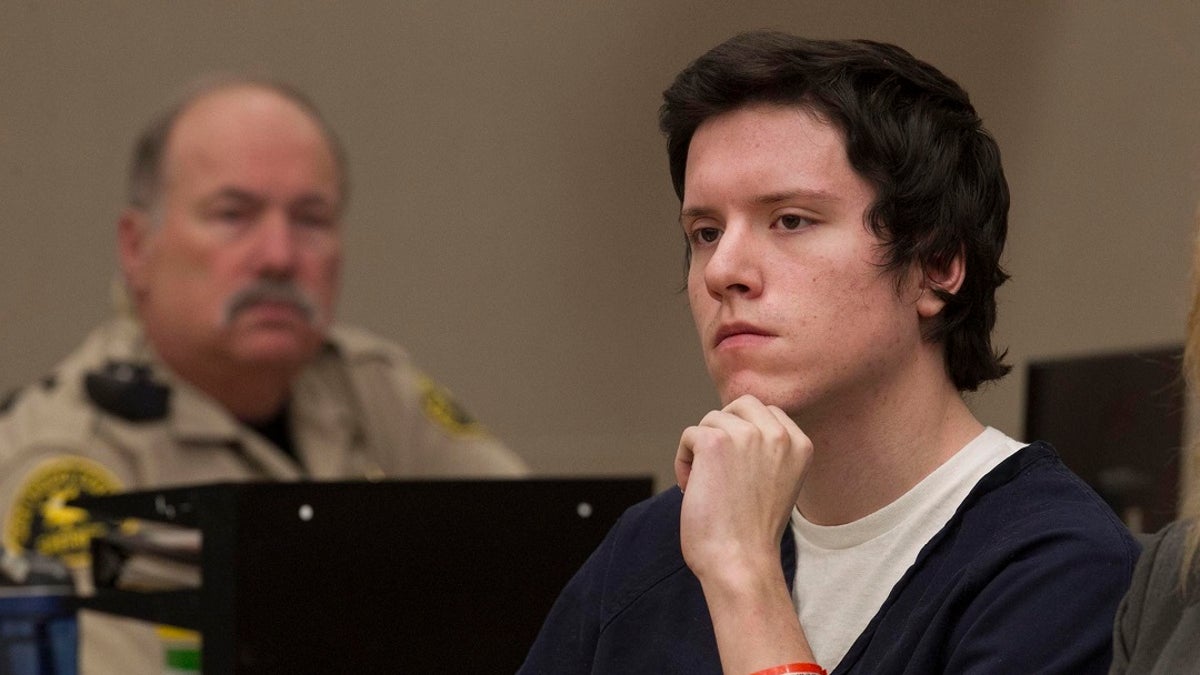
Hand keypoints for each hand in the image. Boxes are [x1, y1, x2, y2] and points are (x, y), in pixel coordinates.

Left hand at [674, 394, 812, 581]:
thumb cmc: (753, 533)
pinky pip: (689, 435)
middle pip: (740, 405)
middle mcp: (778, 434)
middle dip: (723, 430)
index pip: (766, 412)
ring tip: (708, 486)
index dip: (744, 434)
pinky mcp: (715, 442)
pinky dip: (683, 461)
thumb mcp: (778, 482)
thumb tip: (734, 423)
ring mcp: (747, 435)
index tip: (738, 470)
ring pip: (710, 420)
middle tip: (718, 469)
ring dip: (701, 451)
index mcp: (800, 444)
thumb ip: (767, 451)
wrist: (740, 562)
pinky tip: (693, 489)